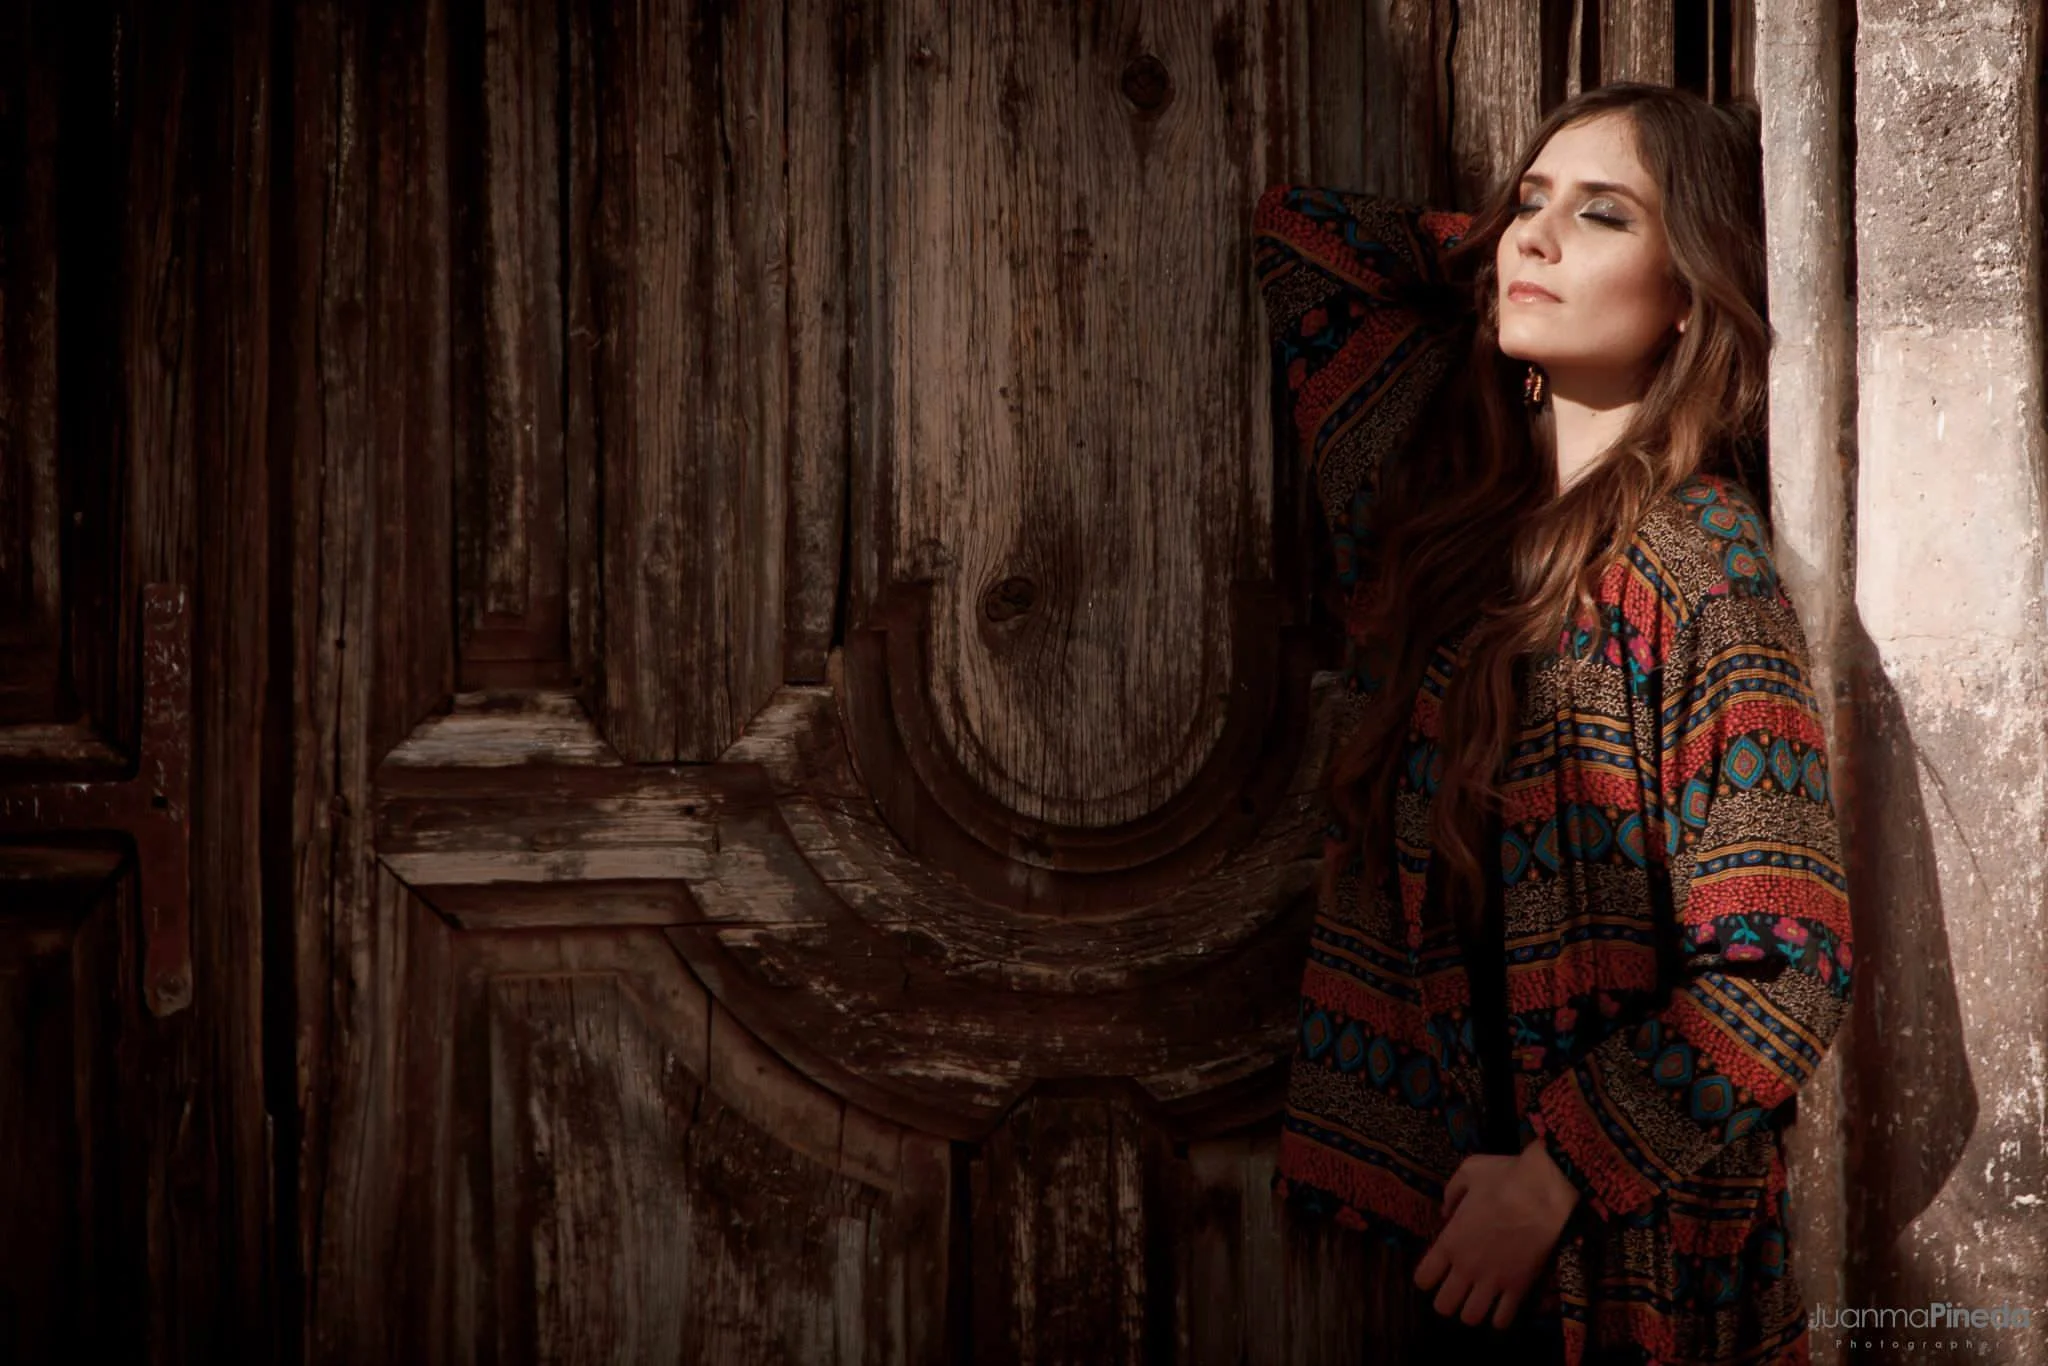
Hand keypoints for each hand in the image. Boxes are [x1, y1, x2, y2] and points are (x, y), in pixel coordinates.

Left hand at [1413, 1140, 1578, 1328]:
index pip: (1422, 1279)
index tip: (1436, 1271)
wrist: (1543, 1191)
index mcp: (1449, 1242)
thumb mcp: (1468, 1172)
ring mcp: (1493, 1281)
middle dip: (1447, 1300)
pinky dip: (1500, 1318)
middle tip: (1457, 1288)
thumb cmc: (1504, 1178)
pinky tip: (1502, 1306)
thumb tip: (1446, 1212)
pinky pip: (1503, 1320)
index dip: (1426, 1278)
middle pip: (1443, 1306)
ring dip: (1472, 1311)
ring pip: (1471, 1319)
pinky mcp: (1519, 1288)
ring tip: (1479, 1299)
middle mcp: (1466, 1268)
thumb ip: (1451, 1194)